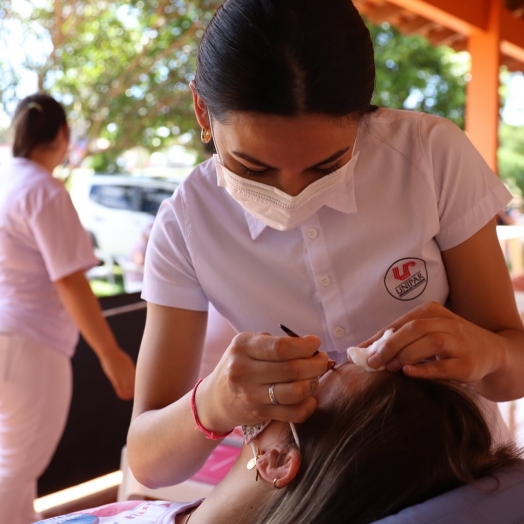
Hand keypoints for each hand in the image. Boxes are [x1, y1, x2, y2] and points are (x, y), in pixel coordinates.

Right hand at [99, 347, 135, 399]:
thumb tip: (133, 372)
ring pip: (127, 388)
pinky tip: (122, 397)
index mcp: (132, 370)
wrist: (110, 353)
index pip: (138, 381)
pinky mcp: (114, 378)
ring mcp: (121, 376)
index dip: (139, 387)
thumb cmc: (119, 356)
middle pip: (134, 386)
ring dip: (128, 395)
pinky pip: (118, 388)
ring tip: (129, 399)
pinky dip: (121, 393)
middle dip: (135, 392)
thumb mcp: (127, 362)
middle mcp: (128, 374)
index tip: (141, 392)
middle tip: (136, 398)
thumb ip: (131, 368)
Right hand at [196, 332, 328, 433]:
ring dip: (314, 383)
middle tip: (322, 360)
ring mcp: (251, 395)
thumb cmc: (239, 365)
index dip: (305, 346)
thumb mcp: (248, 345)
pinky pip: (294, 413)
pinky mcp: (260, 414)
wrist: (216, 399)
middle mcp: (244, 371)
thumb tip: (310, 345)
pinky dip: (309, 405)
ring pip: (295, 392)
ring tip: (315, 376)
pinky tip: (309, 396)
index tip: (316, 343)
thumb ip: (275, 343)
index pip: (281, 347)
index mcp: (243, 347)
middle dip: (316, 364)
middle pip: (292, 369)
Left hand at [363, 301, 503, 384]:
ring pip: (430, 343)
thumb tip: (362, 350)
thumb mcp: (426, 333)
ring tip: (389, 367)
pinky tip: (408, 372)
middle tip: (372, 362)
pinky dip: (425, 369)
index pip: (401, 322)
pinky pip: (444, 366)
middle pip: (414, 329)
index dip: (379, 337)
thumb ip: (399, 339)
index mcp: (432, 311)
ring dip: (405, 355)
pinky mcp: (468, 364)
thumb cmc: (449, 343)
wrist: (492, 353)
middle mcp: (447, 323)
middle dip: (389, 345)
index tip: (361, 353)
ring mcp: (460, 342)